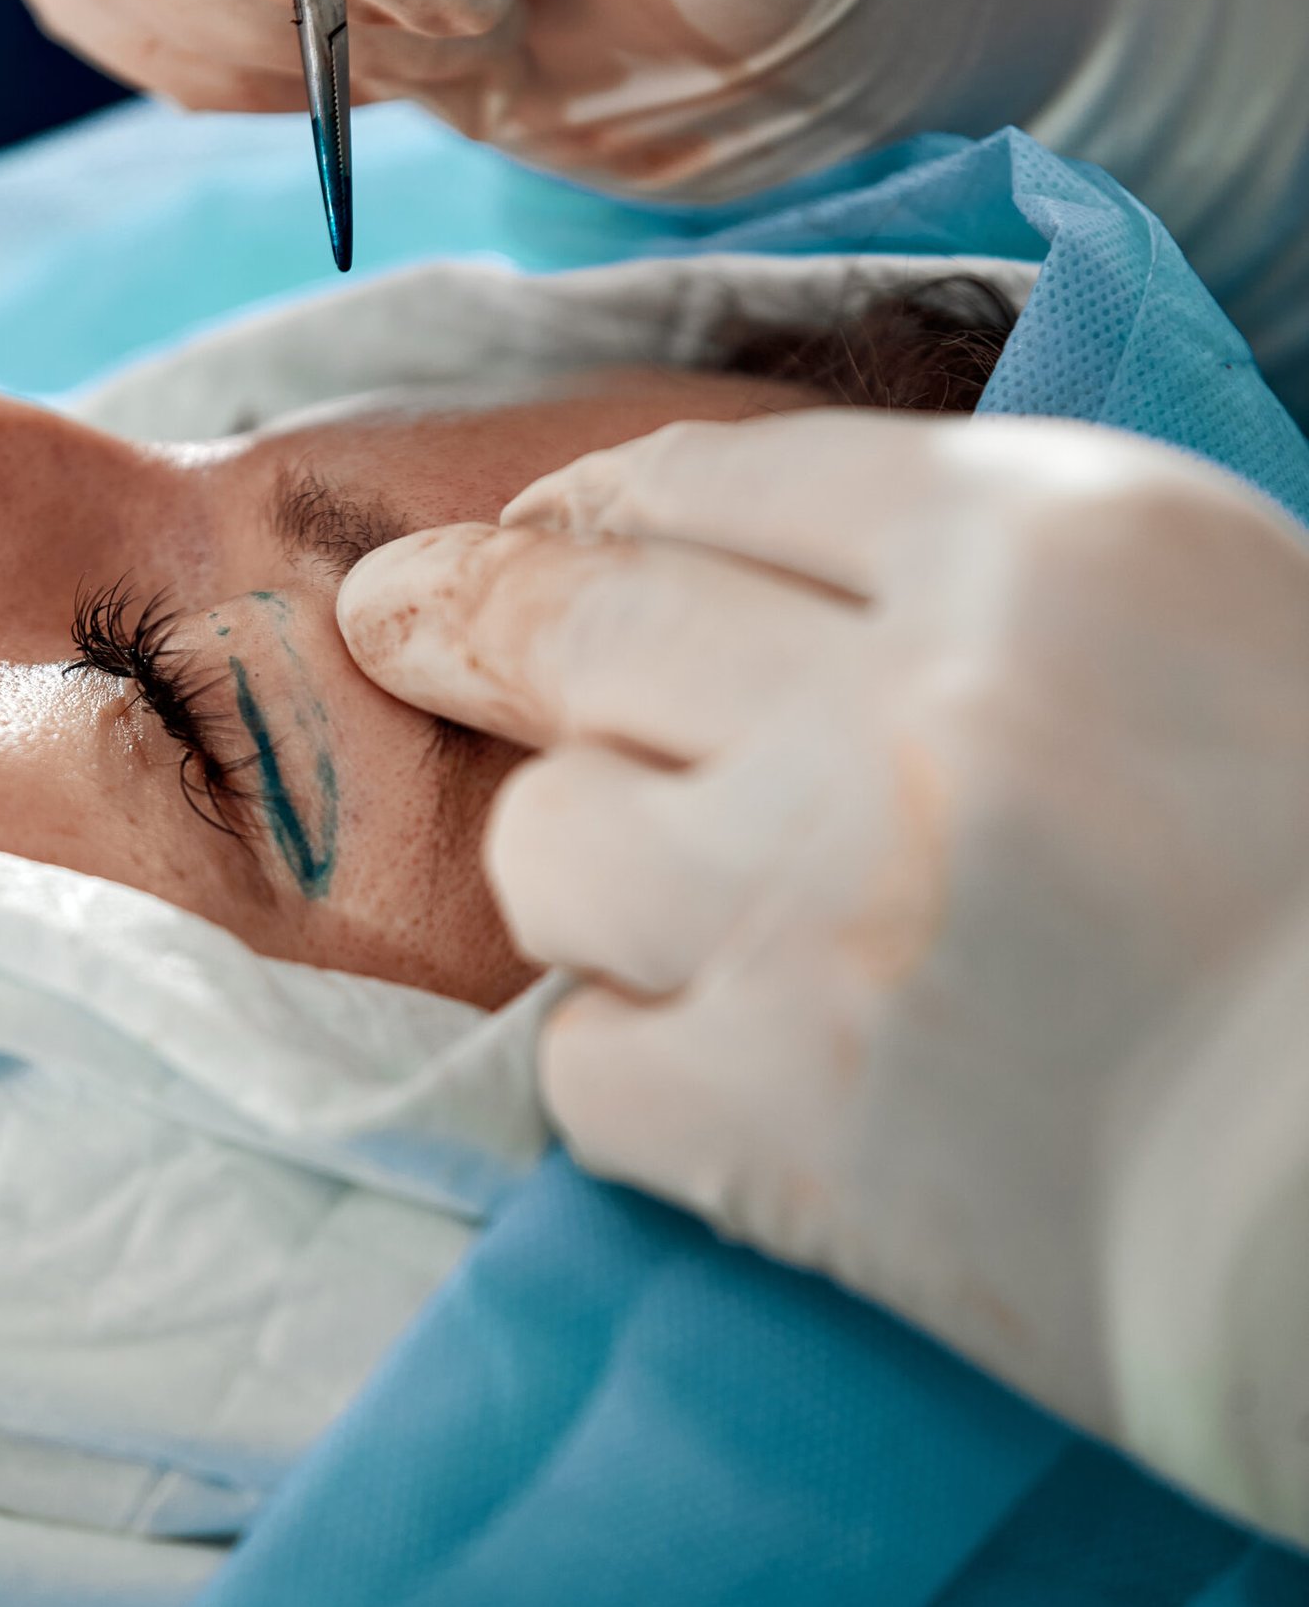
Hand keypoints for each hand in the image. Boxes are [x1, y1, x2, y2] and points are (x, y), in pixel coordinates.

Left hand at [337, 410, 1308, 1526]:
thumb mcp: (1205, 624)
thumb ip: (979, 569)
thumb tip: (739, 562)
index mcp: (1047, 544)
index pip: (722, 477)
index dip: (595, 503)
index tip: (528, 534)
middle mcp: (901, 708)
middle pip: (582, 620)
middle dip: (465, 615)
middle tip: (400, 621)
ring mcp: (816, 919)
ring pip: (545, 841)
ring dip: (581, 859)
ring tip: (664, 897)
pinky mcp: (773, 1128)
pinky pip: (581, 1058)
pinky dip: (633, 1055)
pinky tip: (717, 1060)